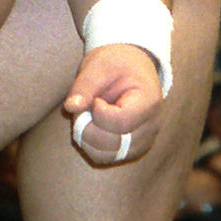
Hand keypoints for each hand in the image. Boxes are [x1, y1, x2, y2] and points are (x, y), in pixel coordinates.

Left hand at [62, 44, 163, 165]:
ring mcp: (143, 141)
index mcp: (148, 102)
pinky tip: (93, 125)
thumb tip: (70, 108)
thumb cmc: (116, 63)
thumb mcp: (99, 65)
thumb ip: (84, 86)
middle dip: (88, 127)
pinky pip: (107, 157)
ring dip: (88, 138)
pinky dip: (92, 145)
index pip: (120, 122)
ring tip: (90, 115)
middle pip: (113, 144)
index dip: (98, 113)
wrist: (132, 67)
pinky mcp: (132, 149)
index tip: (96, 99)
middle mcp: (151, 127)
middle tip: (86, 107)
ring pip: (107, 155)